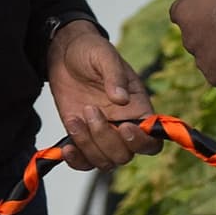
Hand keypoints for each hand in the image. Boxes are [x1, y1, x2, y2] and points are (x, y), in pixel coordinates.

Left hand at [45, 22, 160, 170]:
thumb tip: (121, 98)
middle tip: (89, 109)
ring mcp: (102, 134)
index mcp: (138, 108)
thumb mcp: (103, 55)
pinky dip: (76, 161)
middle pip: (124, 155)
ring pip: (104, 161)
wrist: (64, 54)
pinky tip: (67, 147)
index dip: (141, 141)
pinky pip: (84, 163)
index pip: (151, 140)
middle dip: (106, 138)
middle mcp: (123, 126)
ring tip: (75, 118)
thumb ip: (114, 74)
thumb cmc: (90, 50)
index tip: (124, 126)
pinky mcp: (82, 138)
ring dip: (88, 145)